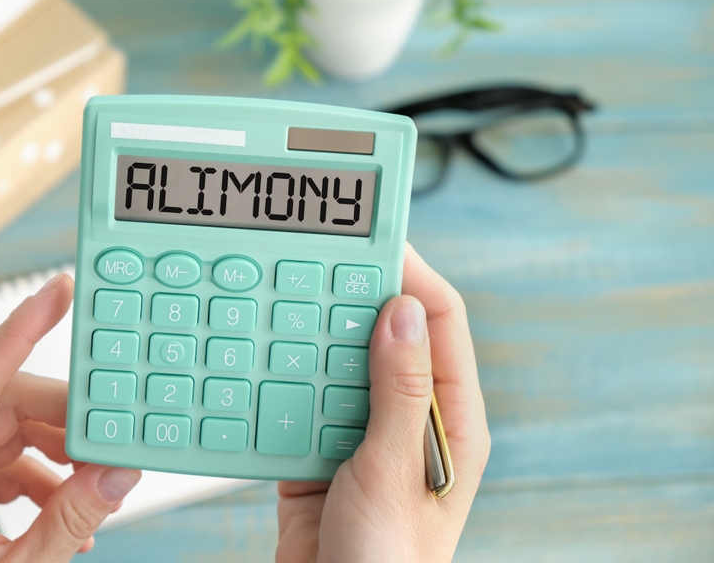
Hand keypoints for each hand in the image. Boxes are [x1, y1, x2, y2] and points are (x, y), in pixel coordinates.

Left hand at [0, 274, 140, 561]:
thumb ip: (72, 521)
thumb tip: (118, 471)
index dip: (17, 329)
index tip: (56, 292)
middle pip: (4, 408)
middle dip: (64, 418)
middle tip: (112, 438)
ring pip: (10, 435)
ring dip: (60, 453)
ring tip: (96, 484)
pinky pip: (8, 466)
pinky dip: (47, 479)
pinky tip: (72, 510)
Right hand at [277, 244, 489, 562]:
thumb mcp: (393, 473)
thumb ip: (399, 393)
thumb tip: (400, 313)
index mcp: (450, 420)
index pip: (439, 323)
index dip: (410, 275)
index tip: (376, 239)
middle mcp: (409, 420)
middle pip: (384, 333)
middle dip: (353, 296)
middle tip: (317, 261)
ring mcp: (363, 435)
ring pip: (339, 362)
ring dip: (313, 334)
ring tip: (287, 300)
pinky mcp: (321, 453)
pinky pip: (302, 398)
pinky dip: (282, 377)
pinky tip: (263, 361)